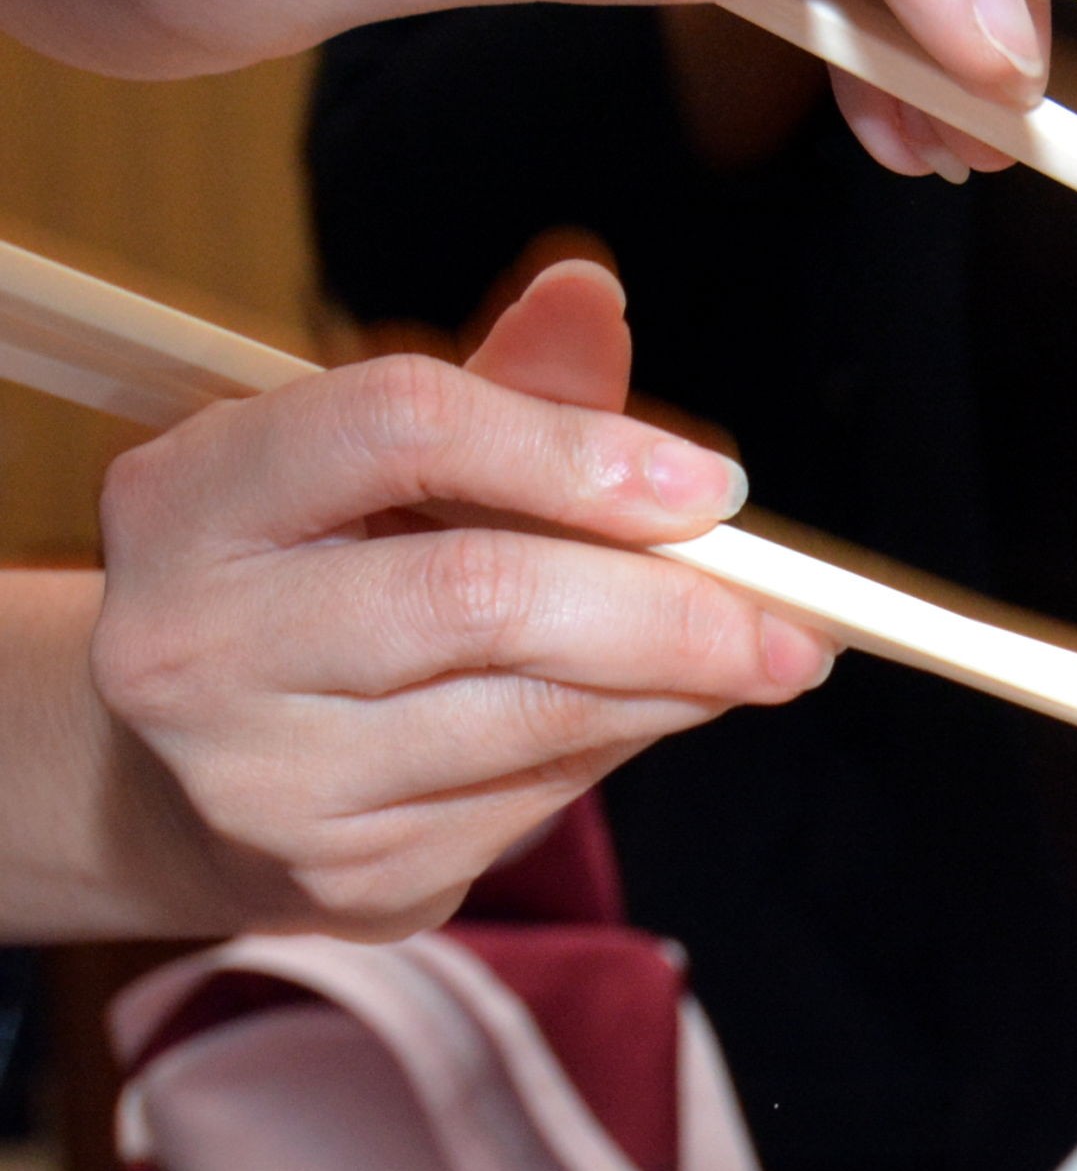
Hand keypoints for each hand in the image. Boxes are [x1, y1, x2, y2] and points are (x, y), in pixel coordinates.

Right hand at [91, 259, 832, 938]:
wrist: (188, 781)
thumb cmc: (313, 581)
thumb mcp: (375, 473)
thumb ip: (498, 392)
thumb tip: (590, 295)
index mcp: (190, 495)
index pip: (401, 425)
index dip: (574, 447)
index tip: (712, 486)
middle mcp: (194, 639)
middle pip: (484, 592)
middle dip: (671, 604)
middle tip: (793, 621)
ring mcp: (261, 773)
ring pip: (531, 714)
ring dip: (674, 685)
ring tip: (751, 660)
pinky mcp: (339, 874)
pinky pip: (532, 803)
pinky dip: (614, 750)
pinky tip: (640, 718)